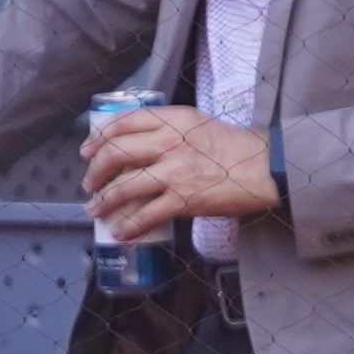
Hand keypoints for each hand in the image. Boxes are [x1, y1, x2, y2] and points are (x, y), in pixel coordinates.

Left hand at [83, 107, 277, 236]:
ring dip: (104, 201)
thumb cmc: (236, 147)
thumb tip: (138, 147)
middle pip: (116, 153)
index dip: (99, 136)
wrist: (265, 168)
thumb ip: (169, 129)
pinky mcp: (184, 200)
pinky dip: (128, 226)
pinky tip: (121, 233)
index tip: (88, 150)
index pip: (124, 122)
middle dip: (95, 171)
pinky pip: (146, 215)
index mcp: (174, 120)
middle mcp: (170, 142)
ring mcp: (176, 172)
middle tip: (90, 184)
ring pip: (124, 186)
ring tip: (96, 210)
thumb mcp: (199, 124)